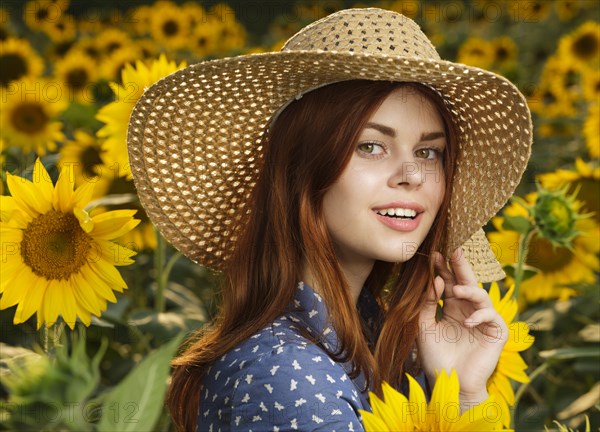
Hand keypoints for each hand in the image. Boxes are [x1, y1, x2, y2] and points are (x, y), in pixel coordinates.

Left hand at [417, 250, 507, 408]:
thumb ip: (427, 305)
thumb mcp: (424, 327)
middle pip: (467, 283)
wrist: (448, 384)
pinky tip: (468, 321)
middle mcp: (468, 310)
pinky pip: (493, 317)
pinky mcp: (496, 333)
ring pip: (482, 296)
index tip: (433, 255)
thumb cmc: (435, 358)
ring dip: (470, 290)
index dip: (442, 269)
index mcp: (452, 308)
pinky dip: (481, 316)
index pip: (448, 283)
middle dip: (461, 266)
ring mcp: (483, 321)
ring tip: (456, 289)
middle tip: (455, 249)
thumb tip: (436, 281)